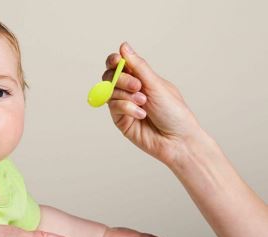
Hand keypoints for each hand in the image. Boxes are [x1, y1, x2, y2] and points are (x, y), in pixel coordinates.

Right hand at [104, 42, 203, 165]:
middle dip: (121, 79)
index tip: (116, 61)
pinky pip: (114, 107)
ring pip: (110, 92)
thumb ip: (138, 66)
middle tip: (138, 86)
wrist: (178, 140)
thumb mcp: (156, 85)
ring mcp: (124, 105)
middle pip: (110, 76)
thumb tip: (124, 46)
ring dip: (127, 96)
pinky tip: (140, 115)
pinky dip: (127, 108)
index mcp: (142, 78)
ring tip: (143, 103)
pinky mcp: (120, 120)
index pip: (120, 64)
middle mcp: (130, 90)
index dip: (114, 61)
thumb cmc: (174, 112)